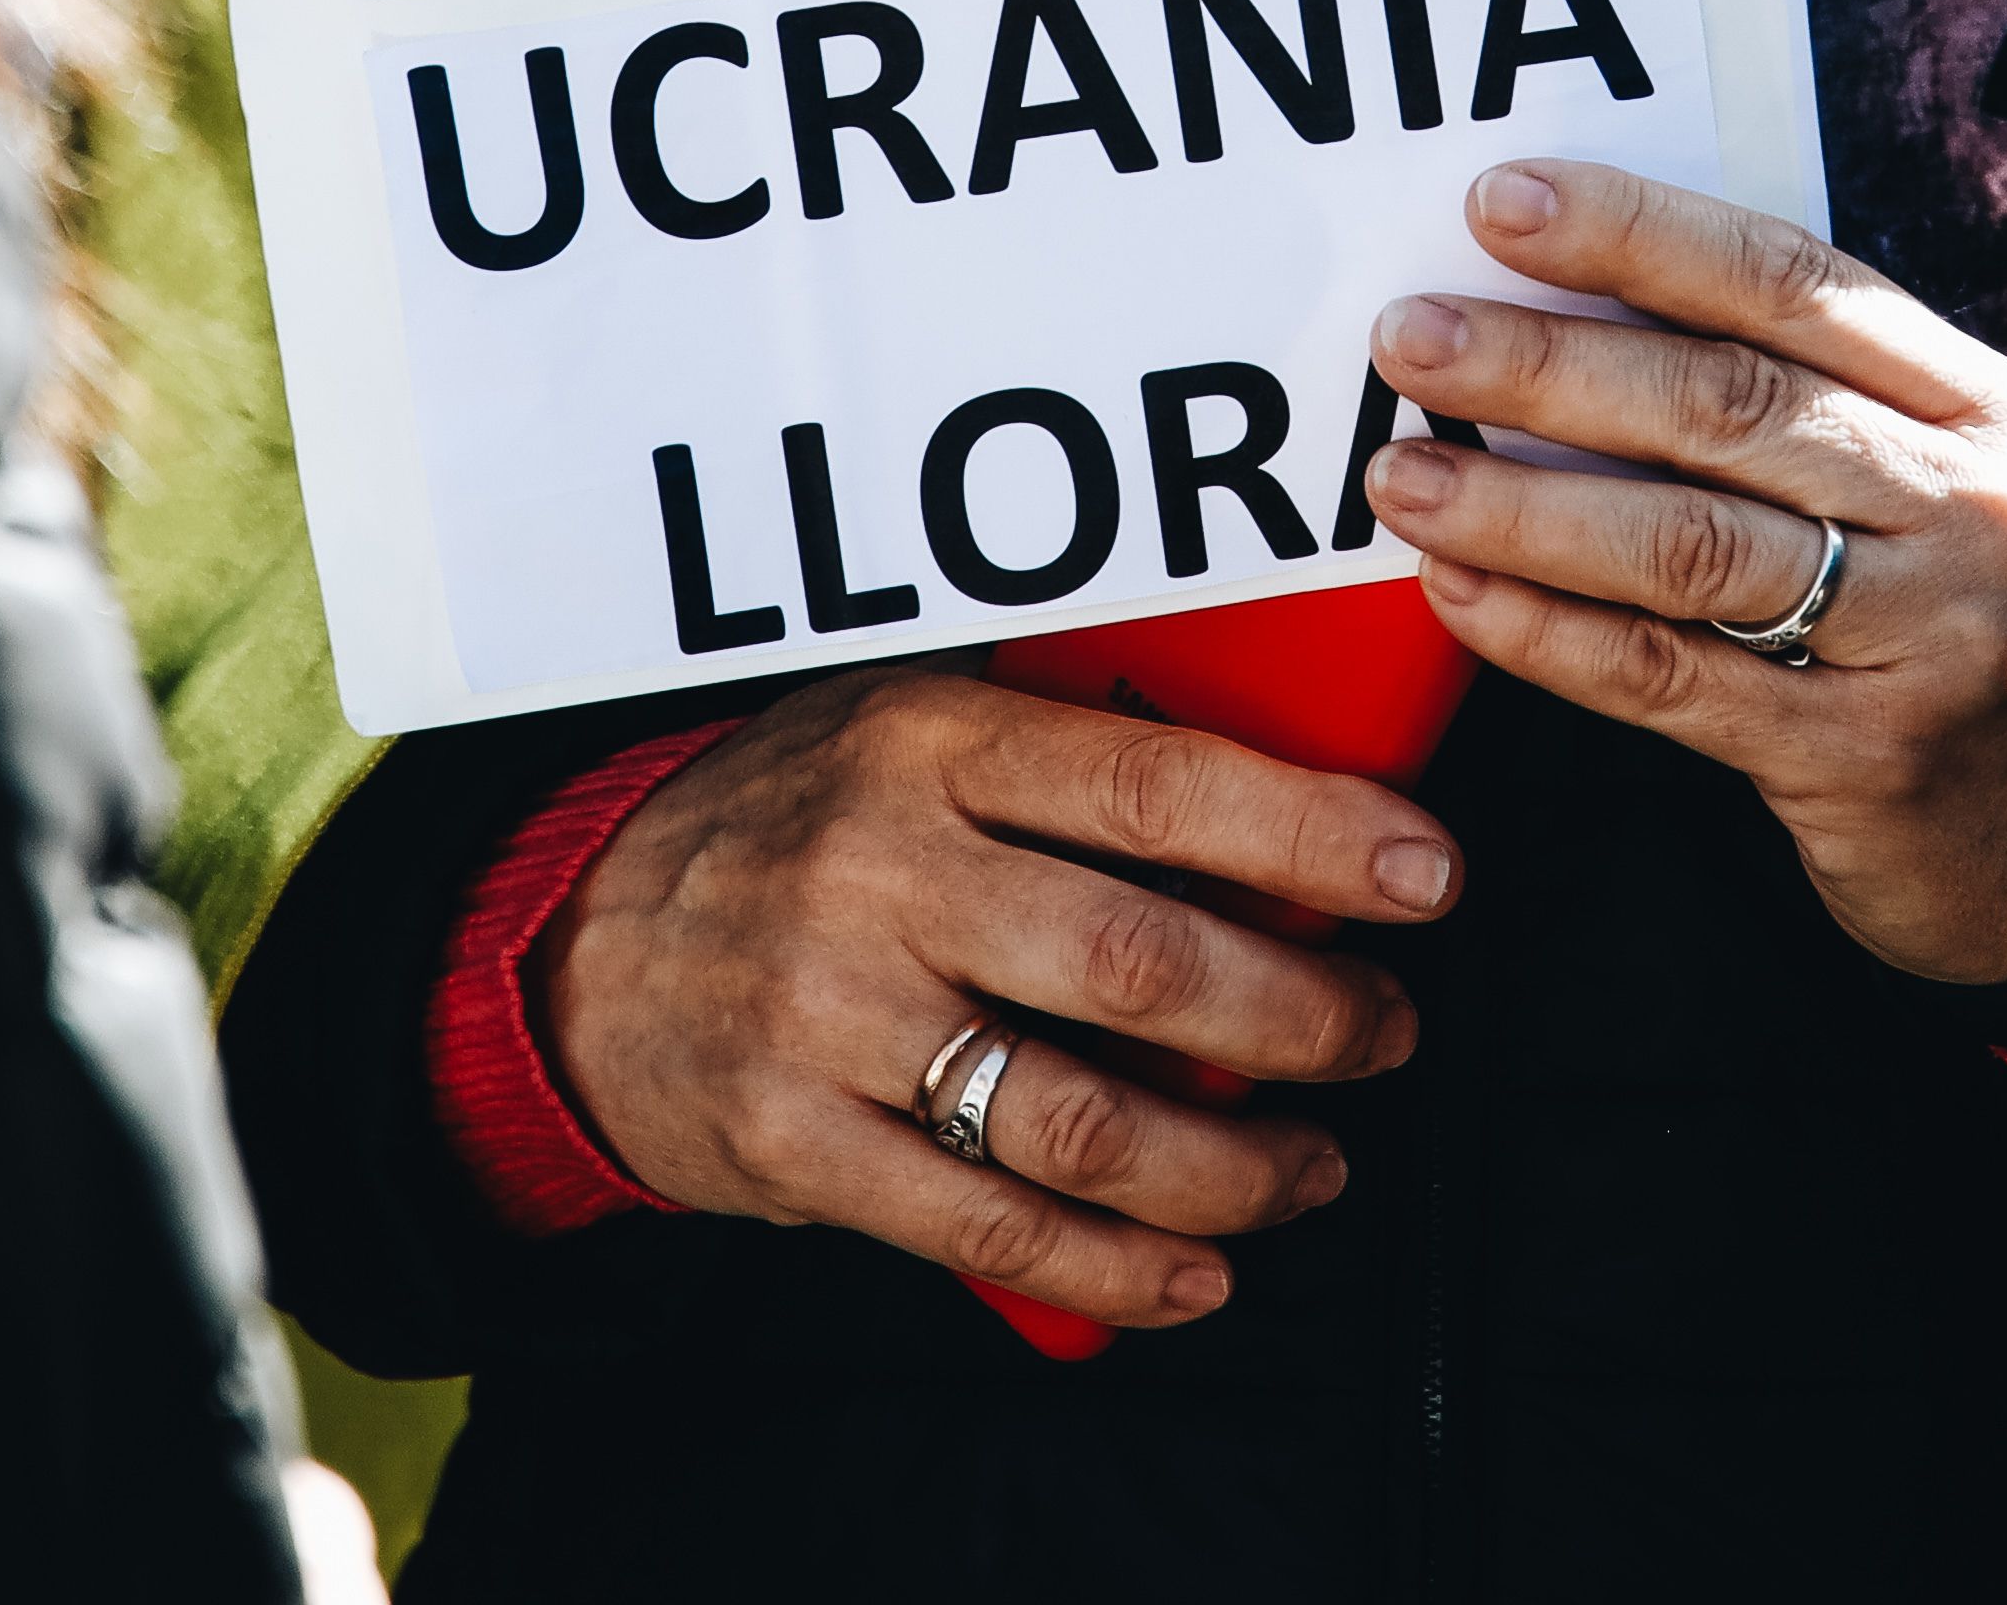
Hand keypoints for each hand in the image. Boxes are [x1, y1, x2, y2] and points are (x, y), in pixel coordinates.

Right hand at [539, 665, 1461, 1332]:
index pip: (1155, 781)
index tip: (1427, 876)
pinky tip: (1199, 1271)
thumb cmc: (793, 827)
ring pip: (1082, 1116)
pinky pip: (991, 1229)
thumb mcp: (908, 734)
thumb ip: (1067, 765)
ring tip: (1315, 1165)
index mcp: (927, 744)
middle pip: (1142, 959)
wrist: (579, 951)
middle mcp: (881, 872)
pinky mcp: (797, 1147)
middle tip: (1383, 1030)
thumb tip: (1294, 822)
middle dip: (1305, 1011)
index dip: (1312, 833)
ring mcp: (831, 1018)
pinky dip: (1118, 1270)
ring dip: (1235, 1162)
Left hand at [1362, 160, 2006, 985]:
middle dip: (1549, 363)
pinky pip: (1671, 678)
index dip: (1641, 233)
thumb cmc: (1964, 636)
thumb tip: (1574, 308)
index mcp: (1987, 409)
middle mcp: (1973, 509)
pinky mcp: (1862, 761)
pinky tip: (1458, 595)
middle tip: (1410, 338)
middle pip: (1729, 404)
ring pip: (1689, 545)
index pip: (1797, 284)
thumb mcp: (1943, 493)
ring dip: (1524, 505)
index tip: (1499, 202)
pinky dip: (1548, 633)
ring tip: (1404, 474)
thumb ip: (1808, 410)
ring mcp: (1928, 639)